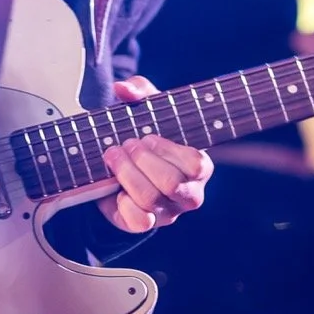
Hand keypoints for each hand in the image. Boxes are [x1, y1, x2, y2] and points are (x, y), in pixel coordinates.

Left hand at [97, 76, 213, 232]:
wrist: (121, 167)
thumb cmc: (144, 137)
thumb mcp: (146, 109)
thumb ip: (139, 90)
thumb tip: (123, 89)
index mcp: (200, 167)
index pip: (197, 165)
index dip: (167, 150)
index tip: (148, 136)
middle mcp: (189, 193)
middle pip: (170, 183)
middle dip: (141, 160)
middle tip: (126, 145)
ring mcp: (169, 212)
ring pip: (150, 199)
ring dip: (126, 173)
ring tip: (114, 156)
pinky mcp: (147, 224)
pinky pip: (139, 221)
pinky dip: (122, 202)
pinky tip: (115, 187)